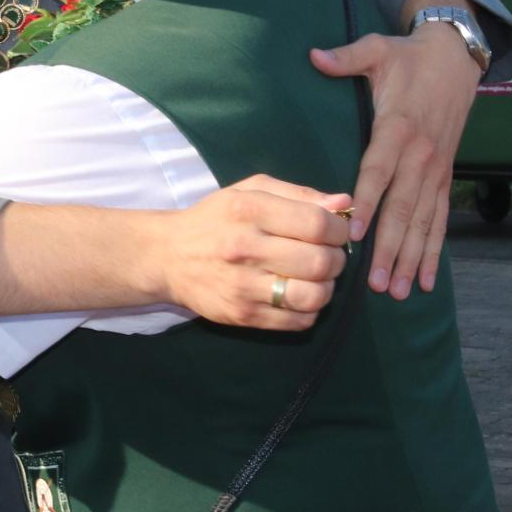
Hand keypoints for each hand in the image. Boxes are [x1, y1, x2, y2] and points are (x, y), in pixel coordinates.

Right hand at [147, 175, 353, 330]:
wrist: (168, 256)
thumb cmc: (215, 219)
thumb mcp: (250, 191)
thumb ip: (299, 194)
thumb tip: (344, 204)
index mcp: (249, 209)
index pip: (316, 223)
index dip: (339, 230)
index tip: (336, 232)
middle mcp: (245, 247)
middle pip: (319, 262)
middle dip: (337, 260)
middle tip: (329, 256)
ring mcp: (242, 285)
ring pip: (312, 296)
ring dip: (327, 288)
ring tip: (317, 279)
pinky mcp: (242, 315)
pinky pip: (297, 321)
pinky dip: (310, 310)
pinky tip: (299, 295)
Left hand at [310, 27, 479, 297]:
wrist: (456, 57)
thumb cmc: (408, 56)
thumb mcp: (377, 49)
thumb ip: (346, 57)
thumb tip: (314, 55)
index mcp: (397, 128)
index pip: (379, 171)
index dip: (368, 203)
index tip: (355, 234)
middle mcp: (419, 155)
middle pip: (403, 208)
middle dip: (391, 248)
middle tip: (377, 283)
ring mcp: (436, 169)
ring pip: (423, 221)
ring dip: (412, 259)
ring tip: (400, 292)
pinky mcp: (445, 176)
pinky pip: (440, 219)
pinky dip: (434, 250)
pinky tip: (428, 280)